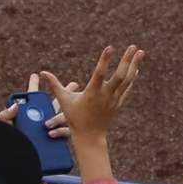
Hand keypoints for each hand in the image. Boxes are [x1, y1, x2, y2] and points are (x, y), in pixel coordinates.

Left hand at [0, 71, 80, 138]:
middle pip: (53, 102)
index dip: (33, 85)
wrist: (17, 165)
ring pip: (63, 116)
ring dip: (67, 109)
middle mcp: (41, 120)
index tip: (35, 75)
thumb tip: (16, 106)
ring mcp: (51, 130)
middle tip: (73, 84)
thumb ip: (6, 116)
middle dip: (63, 91)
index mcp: (28, 114)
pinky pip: (63, 132)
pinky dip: (60, 130)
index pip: (31, 96)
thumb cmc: (11, 145)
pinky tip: (54, 131)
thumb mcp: (5, 129)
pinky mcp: (56, 142)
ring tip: (72, 101)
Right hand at [40, 45, 144, 182]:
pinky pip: (128, 88)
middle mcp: (105, 95)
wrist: (89, 137)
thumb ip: (55, 85)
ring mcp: (114, 99)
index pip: (100, 73)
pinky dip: (132, 77)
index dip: (105, 60)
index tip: (110, 47)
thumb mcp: (64, 101)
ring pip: (127, 80)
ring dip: (134, 65)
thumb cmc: (75, 118)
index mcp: (92, 93)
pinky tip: (136, 67)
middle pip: (120, 76)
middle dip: (127, 60)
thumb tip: (42, 72)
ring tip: (140, 51)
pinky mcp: (118, 103)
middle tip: (134, 46)